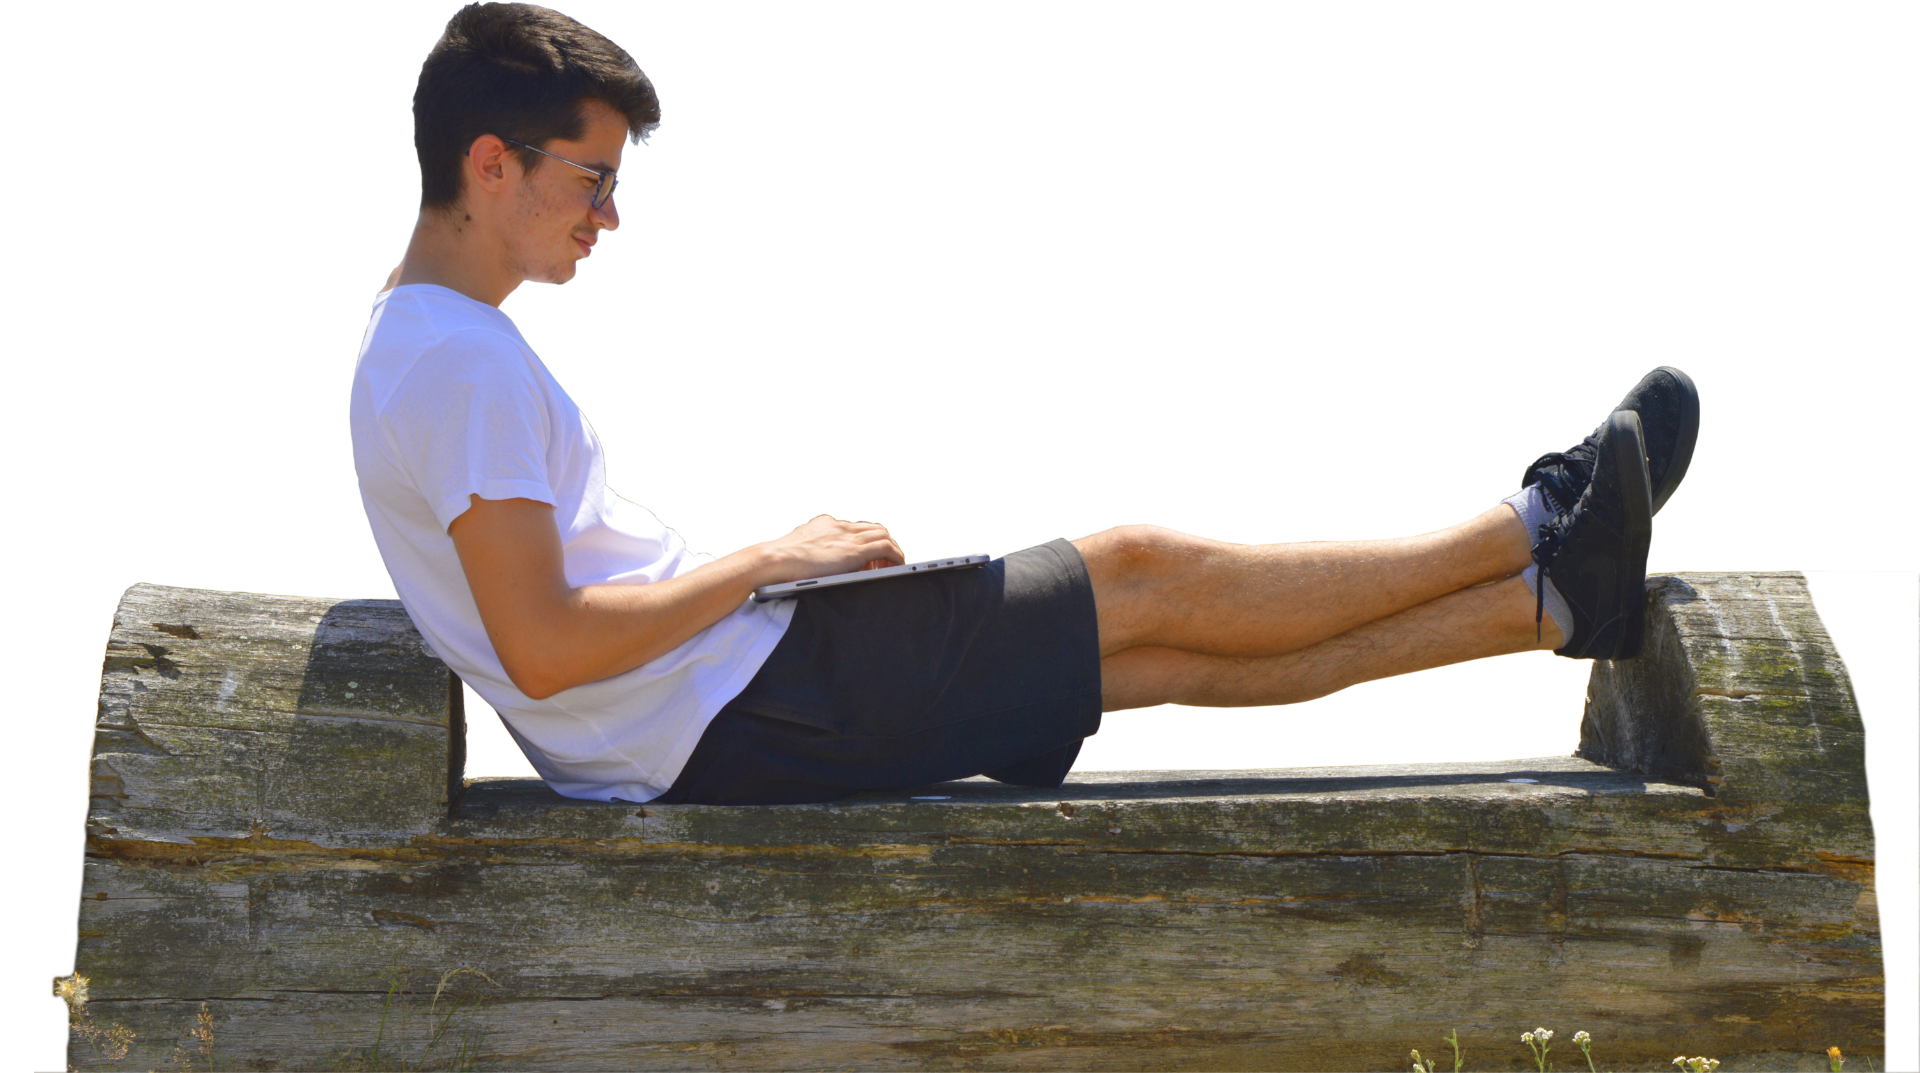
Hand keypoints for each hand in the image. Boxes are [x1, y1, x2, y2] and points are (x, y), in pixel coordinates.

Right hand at [758, 514, 904, 584]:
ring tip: (891, 567)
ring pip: (882, 535)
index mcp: (825, 525)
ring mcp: (847, 537)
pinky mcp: (854, 550)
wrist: (775, 560)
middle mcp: (839, 527)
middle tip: (883, 562)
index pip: (853, 528)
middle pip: (872, 528)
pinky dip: (895, 556)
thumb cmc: (779, 562)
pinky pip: (886, 548)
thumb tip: (810, 565)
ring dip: (891, 550)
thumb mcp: (796, 551)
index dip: (862, 541)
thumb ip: (808, 552)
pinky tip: (896, 567)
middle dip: (881, 543)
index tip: (865, 557)